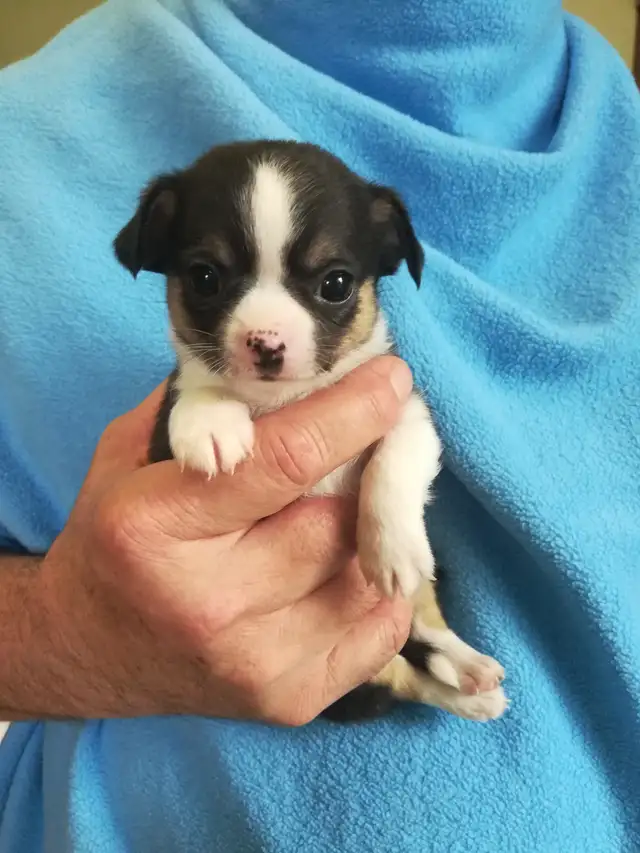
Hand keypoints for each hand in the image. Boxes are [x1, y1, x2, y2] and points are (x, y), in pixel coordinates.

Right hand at [35, 356, 412, 724]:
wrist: (82, 649)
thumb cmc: (111, 538)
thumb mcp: (132, 454)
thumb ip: (203, 409)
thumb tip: (297, 369)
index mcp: (157, 526)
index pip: (284, 460)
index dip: (352, 413)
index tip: (391, 380)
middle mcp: (207, 603)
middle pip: (336, 524)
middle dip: (367, 476)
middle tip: (373, 448)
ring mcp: (253, 662)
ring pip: (365, 579)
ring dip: (373, 535)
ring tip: (353, 509)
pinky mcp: (287, 701)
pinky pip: (379, 633)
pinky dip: (380, 591)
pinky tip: (350, 567)